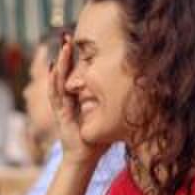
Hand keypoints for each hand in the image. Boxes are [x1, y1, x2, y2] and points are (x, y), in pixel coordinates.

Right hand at [50, 36, 109, 165]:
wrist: (84, 159)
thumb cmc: (96, 140)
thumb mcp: (110, 117)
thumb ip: (118, 107)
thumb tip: (140, 93)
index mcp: (78, 98)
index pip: (76, 75)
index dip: (77, 59)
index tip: (81, 43)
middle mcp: (68, 100)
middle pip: (65, 73)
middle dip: (67, 55)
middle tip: (69, 36)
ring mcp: (62, 107)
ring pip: (59, 80)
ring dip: (61, 63)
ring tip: (64, 47)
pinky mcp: (60, 115)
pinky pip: (56, 96)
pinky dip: (54, 82)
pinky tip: (54, 69)